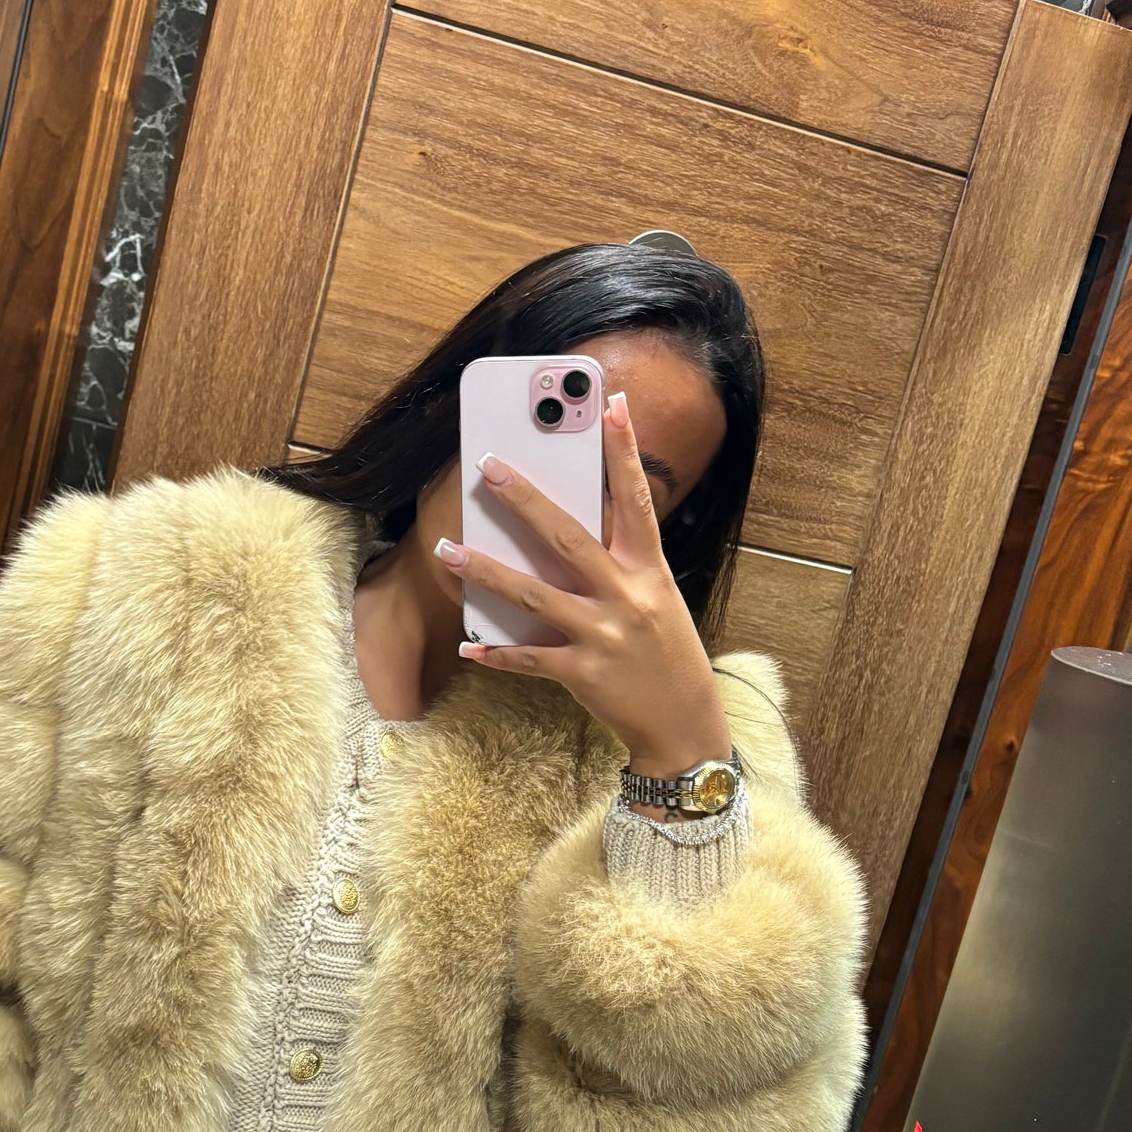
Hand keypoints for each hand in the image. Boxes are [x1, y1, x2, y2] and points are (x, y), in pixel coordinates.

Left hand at [437, 390, 731, 782]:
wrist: (684, 725)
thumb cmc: (666, 655)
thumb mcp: (657, 599)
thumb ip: (619, 565)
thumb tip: (566, 529)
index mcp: (649, 571)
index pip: (636, 499)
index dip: (624, 451)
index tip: (610, 406)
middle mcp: (627, 596)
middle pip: (568, 536)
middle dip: (525, 498)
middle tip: (488, 466)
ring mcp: (604, 635)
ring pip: (533, 594)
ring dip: (486, 570)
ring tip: (447, 549)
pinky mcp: (583, 673)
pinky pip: (529, 658)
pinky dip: (496, 652)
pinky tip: (469, 644)